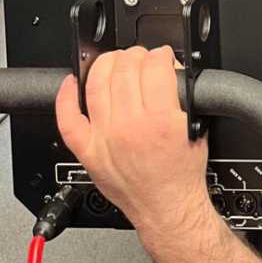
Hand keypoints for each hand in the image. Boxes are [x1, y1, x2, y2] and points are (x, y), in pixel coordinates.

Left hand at [55, 45, 211, 236]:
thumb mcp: (195, 127)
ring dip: (105, 65)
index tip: (163, 56)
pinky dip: (65, 97)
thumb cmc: (181, 174)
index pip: (155, 67)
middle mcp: (129, 127)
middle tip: (142, 59)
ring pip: (95, 85)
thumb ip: (184, 96)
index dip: (161, 54)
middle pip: (124, 70)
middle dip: (136, 55)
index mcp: (161, 120)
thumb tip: (171, 69)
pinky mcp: (87, 151)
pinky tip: (73, 83)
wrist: (167, 208)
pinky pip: (67, 118)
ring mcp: (104, 138)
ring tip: (115, 64)